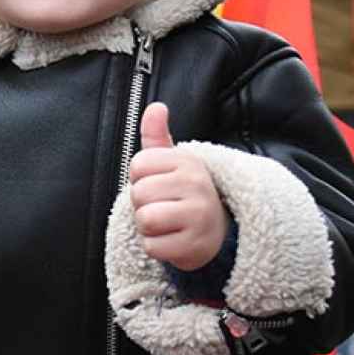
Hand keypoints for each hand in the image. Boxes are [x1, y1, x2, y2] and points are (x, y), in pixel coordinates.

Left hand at [128, 102, 228, 271]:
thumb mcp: (172, 163)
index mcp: (188, 161)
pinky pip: (153, 246)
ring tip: (166, 223)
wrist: (215, 231)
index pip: (138, 165)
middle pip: (139, 193)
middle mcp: (197, 184)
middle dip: (143, 205)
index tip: (159, 184)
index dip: (140, 179)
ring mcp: (199, 215)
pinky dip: (156, 247)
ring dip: (148, 227)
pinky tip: (172, 239)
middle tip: (164, 206)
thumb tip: (156, 107)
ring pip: (146, 219)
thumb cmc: (184, 193)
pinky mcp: (194, 245)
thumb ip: (157, 136)